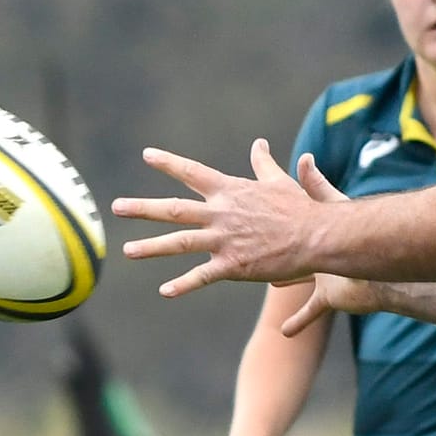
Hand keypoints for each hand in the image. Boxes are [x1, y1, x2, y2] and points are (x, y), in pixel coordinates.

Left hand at [112, 140, 323, 296]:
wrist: (319, 237)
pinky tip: (164, 291)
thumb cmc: (301, 209)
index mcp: (231, 191)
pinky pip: (202, 276)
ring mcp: (225, 240)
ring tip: (127, 251)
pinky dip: (182, 285)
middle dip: (142, 208)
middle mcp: (221, 213)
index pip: (192, 173)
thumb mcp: (279, 181)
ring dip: (151, 247)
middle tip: (116, 207)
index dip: (169, 163)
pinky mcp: (233, 266)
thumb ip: (263, 163)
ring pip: (180, 242)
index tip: (147, 155)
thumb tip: (259, 143)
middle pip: (174, 209)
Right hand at [275, 161, 380, 334]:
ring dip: (289, 285)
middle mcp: (322, 257)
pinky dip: (299, 322)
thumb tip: (304, 157)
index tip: (267, 213)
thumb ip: (317, 185)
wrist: (383, 273)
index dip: (286, 219)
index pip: (298, 224)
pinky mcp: (329, 299)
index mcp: (321, 235)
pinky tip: (285, 333)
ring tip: (273, 285)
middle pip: (300, 254)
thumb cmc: (358, 235)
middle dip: (284, 252)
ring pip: (302, 284)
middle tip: (264, 250)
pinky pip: (311, 313)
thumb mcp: (331, 206)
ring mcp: (326, 279)